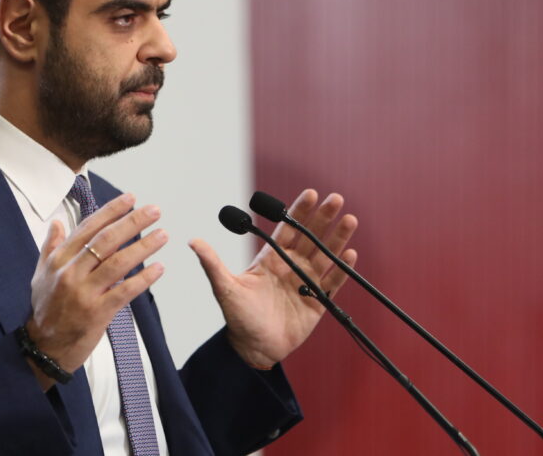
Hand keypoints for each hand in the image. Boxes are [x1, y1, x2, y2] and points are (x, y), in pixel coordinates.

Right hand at [26, 193, 167, 388]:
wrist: (44, 348)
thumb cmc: (45, 309)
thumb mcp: (41, 274)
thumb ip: (50, 247)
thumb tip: (56, 222)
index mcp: (59, 260)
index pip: (88, 228)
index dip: (111, 211)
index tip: (131, 199)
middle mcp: (71, 272)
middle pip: (106, 240)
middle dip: (132, 222)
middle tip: (154, 211)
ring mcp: (84, 293)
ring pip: (118, 263)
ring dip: (143, 247)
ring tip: (163, 235)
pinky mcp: (97, 313)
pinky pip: (124, 291)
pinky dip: (143, 279)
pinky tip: (159, 268)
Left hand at [189, 189, 357, 368]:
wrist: (253, 349)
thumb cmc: (238, 317)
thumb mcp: (224, 288)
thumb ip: (212, 263)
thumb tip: (193, 241)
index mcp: (271, 259)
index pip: (288, 230)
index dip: (299, 212)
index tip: (310, 193)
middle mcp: (291, 267)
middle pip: (310, 237)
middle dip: (323, 218)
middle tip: (335, 199)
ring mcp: (305, 283)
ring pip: (325, 256)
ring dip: (337, 238)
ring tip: (349, 219)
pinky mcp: (317, 303)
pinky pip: (332, 283)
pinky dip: (341, 270)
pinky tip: (350, 254)